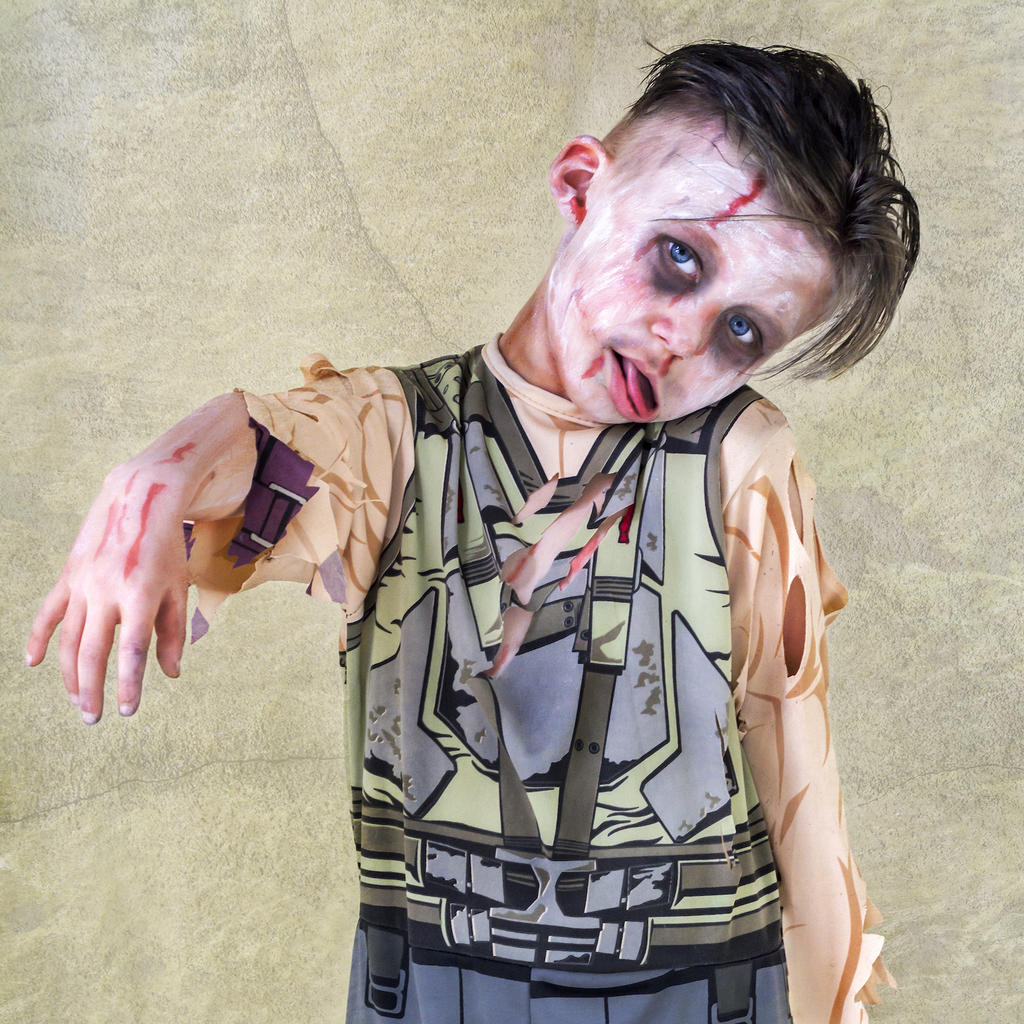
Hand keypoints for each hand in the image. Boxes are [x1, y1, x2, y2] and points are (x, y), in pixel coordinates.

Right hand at [26, 462, 190, 722]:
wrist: (139, 500)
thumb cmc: (166, 549)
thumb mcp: (178, 588)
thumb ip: (173, 632)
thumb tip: (170, 674)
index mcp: (140, 595)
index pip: (132, 651)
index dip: (129, 683)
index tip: (127, 710)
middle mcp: (107, 591)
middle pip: (93, 652)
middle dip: (92, 690)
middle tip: (93, 719)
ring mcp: (83, 583)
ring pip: (69, 639)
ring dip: (70, 674)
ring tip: (77, 701)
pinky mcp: (68, 576)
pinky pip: (48, 613)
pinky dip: (38, 639)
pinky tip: (32, 664)